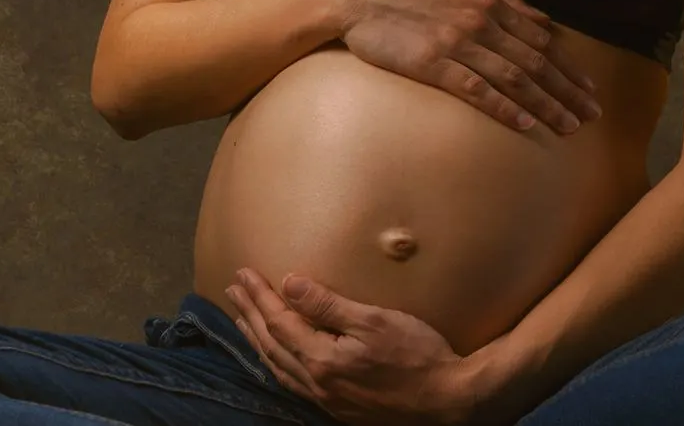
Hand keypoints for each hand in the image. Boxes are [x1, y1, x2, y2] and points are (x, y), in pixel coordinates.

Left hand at [224, 268, 491, 424]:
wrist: (451, 402)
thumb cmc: (419, 356)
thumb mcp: (375, 321)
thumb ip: (328, 305)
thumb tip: (289, 283)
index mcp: (322, 360)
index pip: (278, 322)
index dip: (259, 296)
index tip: (243, 273)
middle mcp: (317, 384)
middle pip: (270, 345)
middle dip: (250, 315)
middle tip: (232, 291)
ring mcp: (327, 400)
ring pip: (278, 368)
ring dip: (258, 340)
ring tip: (244, 320)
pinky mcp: (339, 409)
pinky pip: (293, 383)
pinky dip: (277, 363)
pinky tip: (278, 356)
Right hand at [332, 0, 602, 133]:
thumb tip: (541, 18)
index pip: (541, 40)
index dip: (568, 67)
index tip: (588, 88)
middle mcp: (481, 21)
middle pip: (536, 62)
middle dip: (568, 91)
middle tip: (592, 116)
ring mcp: (458, 43)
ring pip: (514, 79)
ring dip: (546, 104)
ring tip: (569, 126)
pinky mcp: (433, 63)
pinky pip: (477, 90)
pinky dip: (505, 108)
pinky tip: (526, 124)